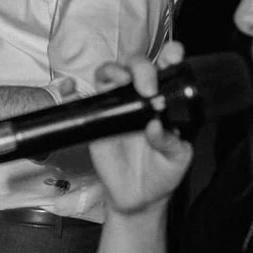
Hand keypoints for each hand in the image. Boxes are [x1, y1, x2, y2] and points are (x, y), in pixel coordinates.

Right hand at [88, 43, 192, 215]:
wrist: (140, 197)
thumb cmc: (163, 172)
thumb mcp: (177, 158)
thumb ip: (170, 141)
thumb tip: (155, 126)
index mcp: (166, 100)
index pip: (168, 67)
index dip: (170, 55)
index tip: (173, 57)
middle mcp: (140, 97)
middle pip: (136, 64)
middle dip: (142, 68)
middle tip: (148, 88)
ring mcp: (117, 106)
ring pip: (109, 73)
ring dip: (113, 70)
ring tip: (121, 82)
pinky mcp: (98, 120)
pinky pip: (83, 100)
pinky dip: (74, 90)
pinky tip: (76, 90)